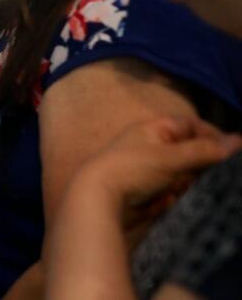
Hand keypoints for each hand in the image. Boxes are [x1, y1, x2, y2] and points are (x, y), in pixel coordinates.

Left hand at [76, 116, 241, 226]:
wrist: (99, 199)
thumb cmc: (132, 169)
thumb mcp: (171, 156)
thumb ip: (204, 150)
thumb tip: (238, 141)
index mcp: (154, 130)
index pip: (190, 126)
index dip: (212, 135)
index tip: (233, 151)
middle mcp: (153, 148)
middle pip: (191, 152)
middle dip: (203, 164)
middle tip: (217, 175)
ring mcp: (152, 171)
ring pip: (185, 175)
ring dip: (190, 183)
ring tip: (184, 188)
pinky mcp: (150, 192)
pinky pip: (175, 192)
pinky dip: (178, 196)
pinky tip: (172, 200)